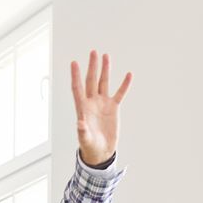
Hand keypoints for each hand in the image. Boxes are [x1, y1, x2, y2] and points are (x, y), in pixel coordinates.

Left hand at [70, 50, 131, 167]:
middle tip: (93, 52)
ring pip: (103, 82)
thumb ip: (82, 131)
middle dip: (92, 66)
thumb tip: (79, 123)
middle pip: (91, 80)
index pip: (78, 88)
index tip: (74, 63)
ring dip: (105, 70)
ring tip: (106, 56)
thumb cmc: (90, 145)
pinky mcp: (113, 108)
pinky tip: (128, 75)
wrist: (101, 151)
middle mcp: (92, 102)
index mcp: (83, 108)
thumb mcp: (85, 139)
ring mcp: (103, 103)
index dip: (76, 76)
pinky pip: (119, 93)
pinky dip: (124, 85)